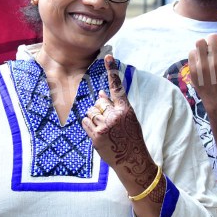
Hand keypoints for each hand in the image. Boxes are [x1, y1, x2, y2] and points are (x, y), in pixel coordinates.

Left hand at [82, 55, 159, 198]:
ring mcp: (105, 125)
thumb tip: (101, 93)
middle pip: (99, 101)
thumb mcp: (129, 119)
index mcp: (126, 109)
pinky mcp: (96, 135)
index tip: (108, 57)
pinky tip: (97, 132)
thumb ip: (116, 105)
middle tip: (108, 121)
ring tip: (103, 128)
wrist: (131, 159)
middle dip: (100, 108)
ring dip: (93, 117)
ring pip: (90, 111)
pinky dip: (88, 125)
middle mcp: (115, 115)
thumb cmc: (131, 137)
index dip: (112, 71)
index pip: (117, 87)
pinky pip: (85, 122)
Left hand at [188, 10, 216, 99]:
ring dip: (203, 46)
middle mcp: (215, 62)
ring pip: (199, 42)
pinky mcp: (193, 69)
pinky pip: (191, 51)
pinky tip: (200, 62)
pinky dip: (196, 54)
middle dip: (213, 41)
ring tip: (206, 54)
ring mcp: (203, 66)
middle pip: (211, 37)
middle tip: (214, 49)